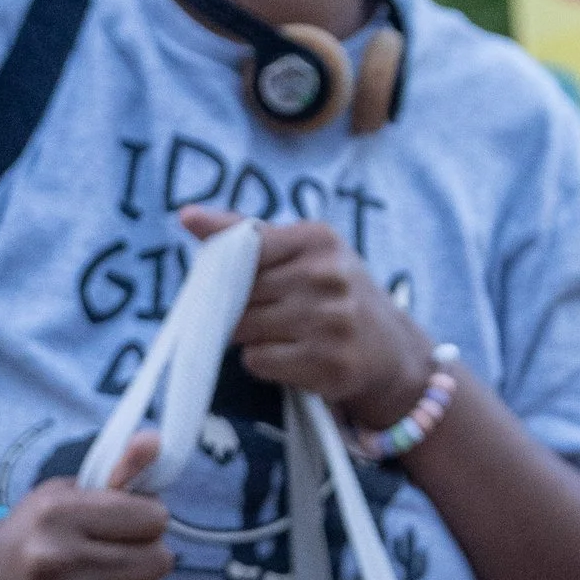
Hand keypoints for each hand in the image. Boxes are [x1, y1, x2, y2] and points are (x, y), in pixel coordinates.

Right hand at [0, 431, 171, 579]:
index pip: (152, 518)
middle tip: (126, 557)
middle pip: (157, 561)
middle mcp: (55, 563)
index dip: (150, 520)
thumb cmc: (33, 534)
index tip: (132, 525)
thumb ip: (118, 470)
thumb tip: (156, 440)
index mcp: (58, 516)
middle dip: (150, 556)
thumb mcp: (66, 493)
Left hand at [178, 204, 433, 430]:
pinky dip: (264, 362)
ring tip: (282, 334)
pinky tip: (292, 356)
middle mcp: (327, 275)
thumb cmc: (334, 294)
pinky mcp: (329, 364)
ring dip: (250, 337)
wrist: (393, 352)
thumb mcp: (305, 252)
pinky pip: (258, 361)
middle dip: (237, 308)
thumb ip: (247, 234)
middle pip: (238, 294)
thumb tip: (186, 215)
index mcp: (319, 238)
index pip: (245, 246)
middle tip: (263, 314)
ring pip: (244, 329)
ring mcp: (331, 321)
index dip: (226, 269)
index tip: (223, 278)